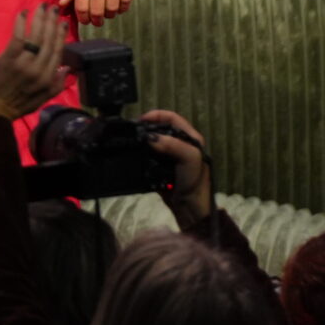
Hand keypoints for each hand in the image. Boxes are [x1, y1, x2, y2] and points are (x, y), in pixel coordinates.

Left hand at [0, 5, 68, 123]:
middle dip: (52, 22)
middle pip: (48, 41)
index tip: (62, 22)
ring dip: (40, 18)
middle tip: (54, 8)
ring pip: (36, 36)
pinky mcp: (8, 58)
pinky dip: (22, 23)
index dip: (60, 35)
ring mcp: (23, 63)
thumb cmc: (14, 106)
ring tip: (42, 6)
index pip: (57, 52)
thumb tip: (67, 68)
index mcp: (48, 79)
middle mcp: (39, 69)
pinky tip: (24, 13)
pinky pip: (19, 37)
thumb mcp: (41, 100)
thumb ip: (56, 85)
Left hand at [62, 0, 139, 26]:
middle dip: (95, 20)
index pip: (81, 6)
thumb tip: (63, 4)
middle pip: (97, 10)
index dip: (82, 17)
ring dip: (109, 15)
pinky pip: (126, 0)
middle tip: (95, 21)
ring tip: (106, 13)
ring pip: (112, 8)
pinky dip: (122, 8)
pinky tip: (118, 6)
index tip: (84, 19)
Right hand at [141, 107, 213, 226]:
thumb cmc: (194, 182)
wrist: (190, 209)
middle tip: (132, 131)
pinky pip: (148, 154)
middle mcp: (181, 144)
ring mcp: (170, 155)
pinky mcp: (161, 166)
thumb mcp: (190, 159)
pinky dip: (140, 151)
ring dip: (142, 139)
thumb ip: (173, 145)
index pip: (172, 118)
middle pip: (160, 127)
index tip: (140, 121)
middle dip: (146, 126)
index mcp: (191, 138)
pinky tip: (133, 153)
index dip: (156, 115)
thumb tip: (148, 138)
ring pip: (153, 140)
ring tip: (130, 140)